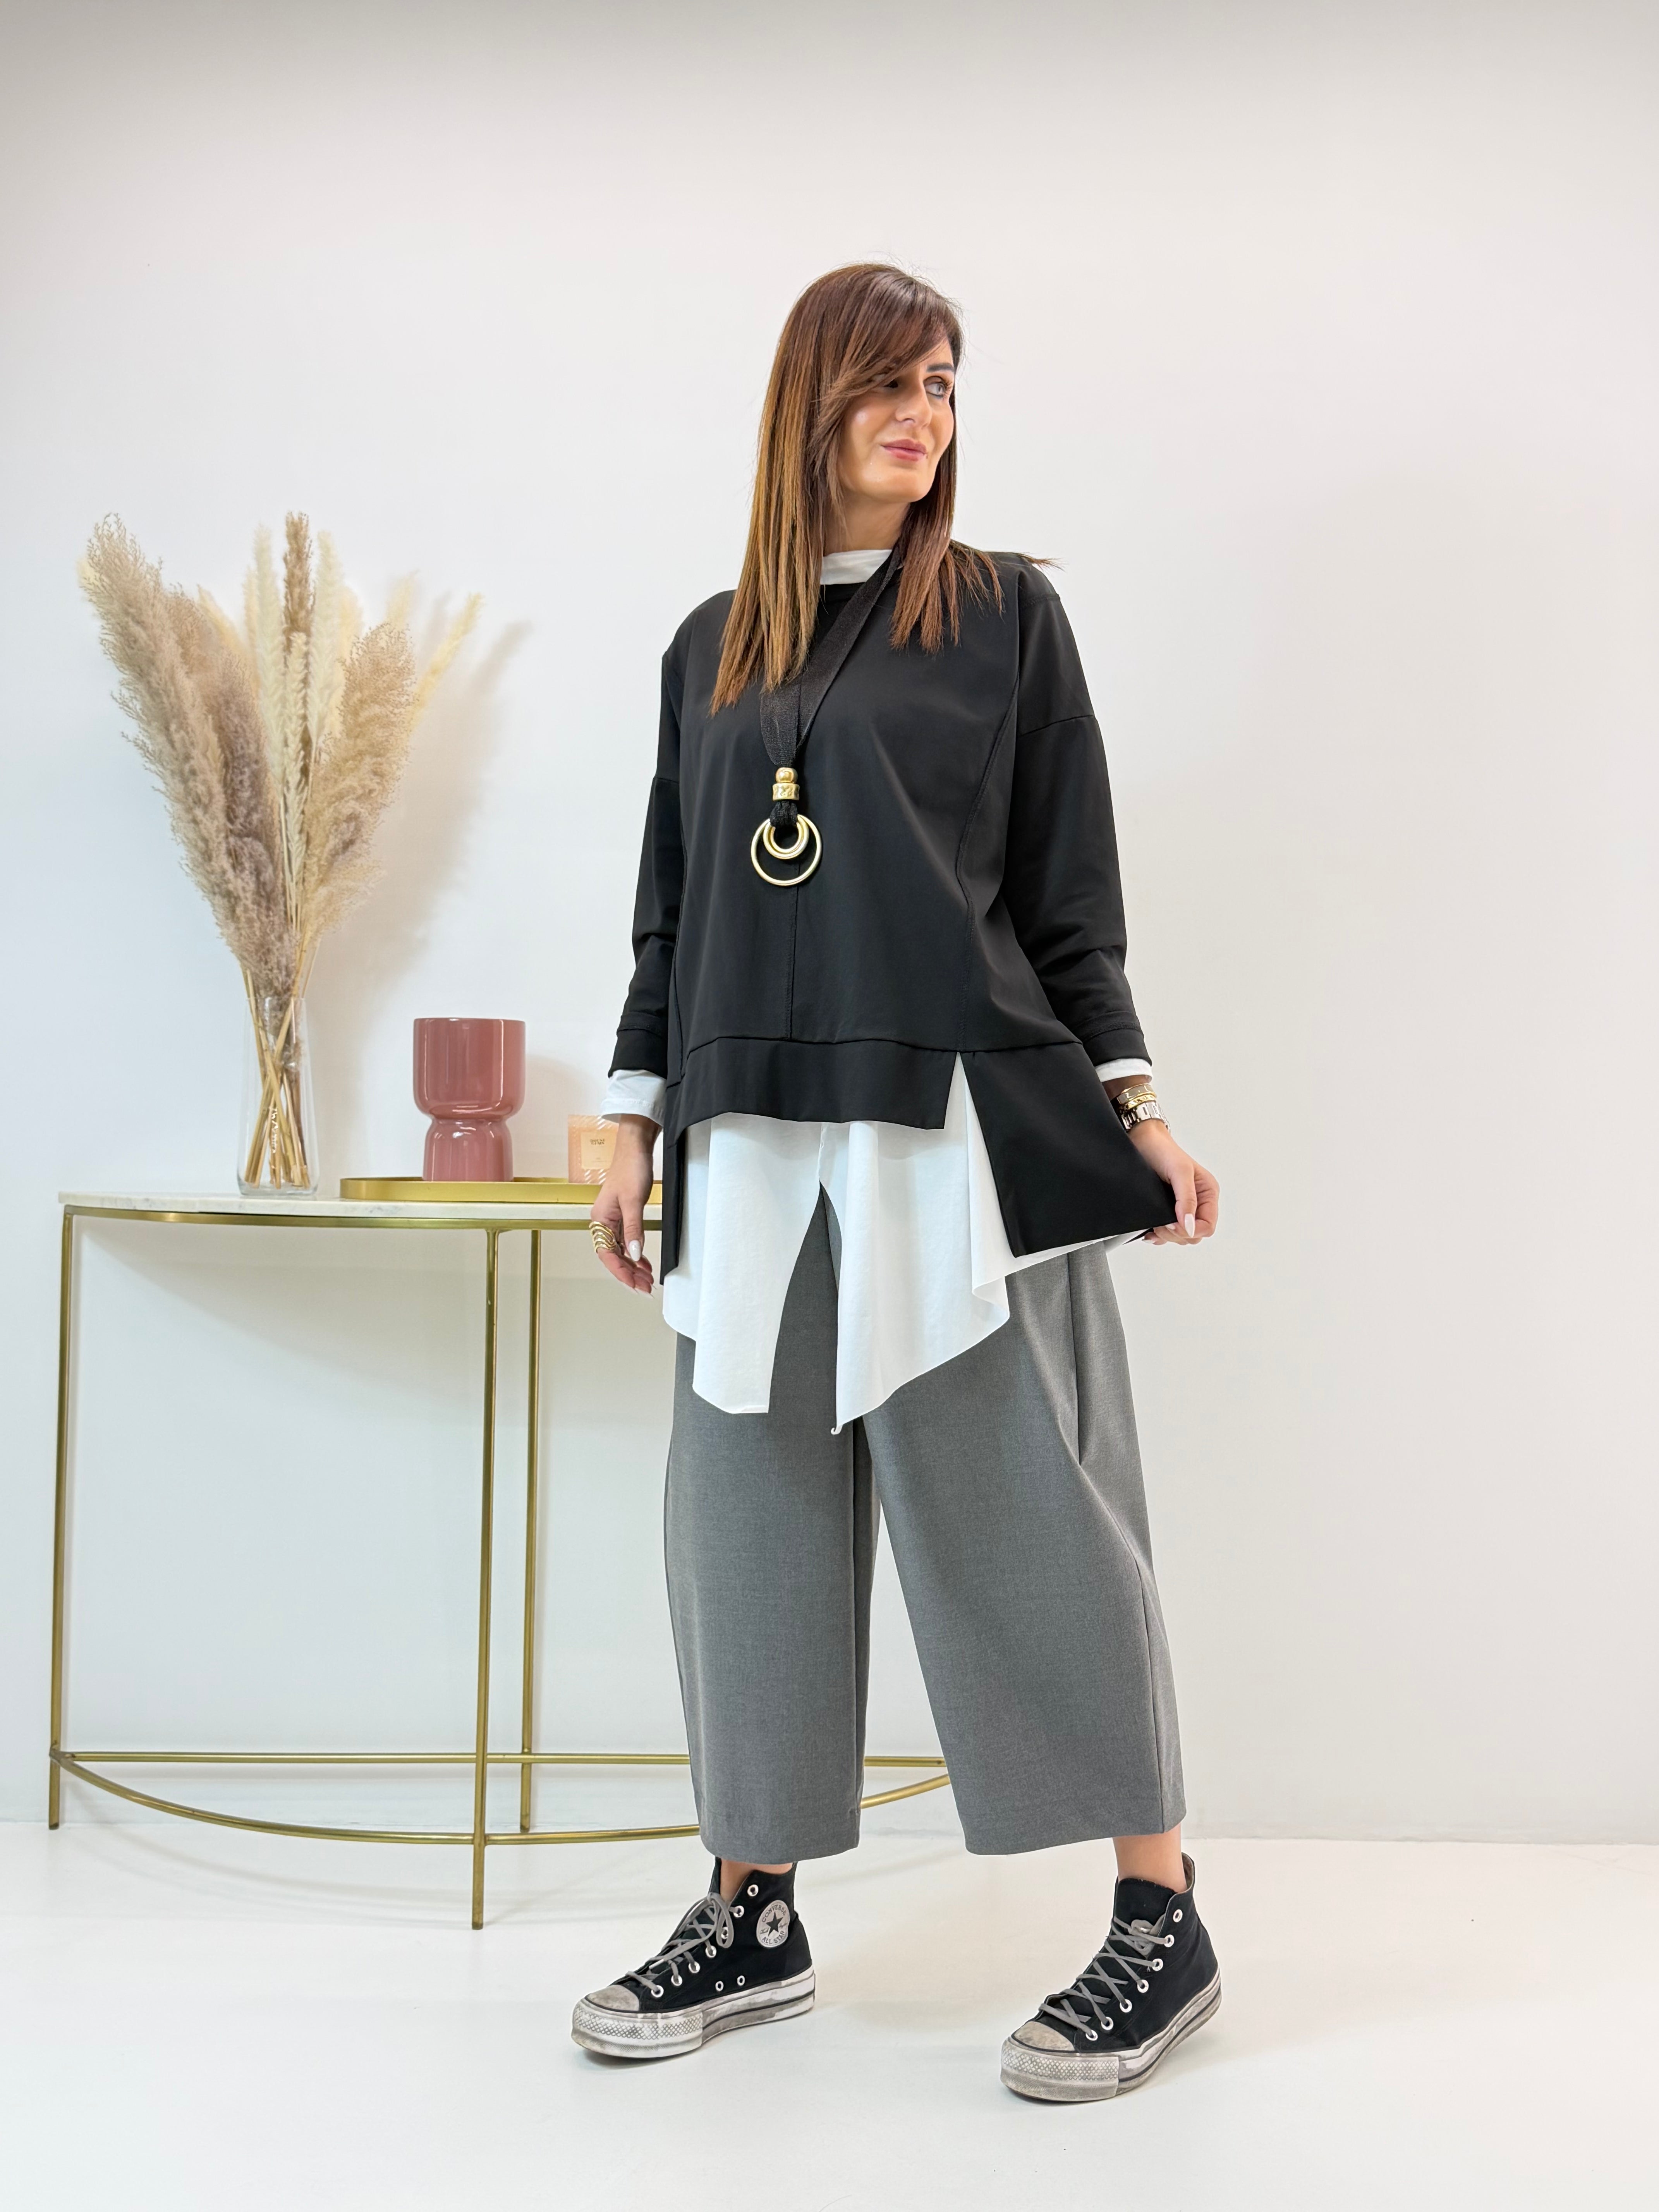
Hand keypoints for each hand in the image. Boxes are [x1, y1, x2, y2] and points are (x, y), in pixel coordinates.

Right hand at [590, 1116, 656, 1293]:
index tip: (635, 1285)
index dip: (621, 1272)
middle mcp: (603, 1222)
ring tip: (646, 1280)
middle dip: (629, 1274)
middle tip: (645, 1288)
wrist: (636, 1148)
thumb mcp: (633, 1201)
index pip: (607, 1255)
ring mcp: (613, 1220)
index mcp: (600, 1219)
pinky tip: (644, 1263)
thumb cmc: (630, 1168)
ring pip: (620, 1251)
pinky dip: (635, 1254)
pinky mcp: (623, 1216)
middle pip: (613, 1256)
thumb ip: (633, 1230)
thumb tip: (633, 1255)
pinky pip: (626, 1242)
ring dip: (633, 1266)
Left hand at [1129, 1120, 1218, 1246]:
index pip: (1208, 1226)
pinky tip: (1151, 1231)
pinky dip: (1159, 1236)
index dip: (1191, 1230)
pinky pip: (1169, 1234)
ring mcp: (1183, 1208)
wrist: (1142, 1141)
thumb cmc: (1163, 1151)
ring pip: (1182, 1236)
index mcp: (1208, 1193)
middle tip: (1162, 1223)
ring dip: (1167, 1235)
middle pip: (1195, 1235)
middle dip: (1177, 1233)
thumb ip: (1187, 1200)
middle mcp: (1198, 1202)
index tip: (1173, 1223)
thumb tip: (1189, 1226)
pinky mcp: (1168, 1210)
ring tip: (1155, 1224)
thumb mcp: (1180, 1172)